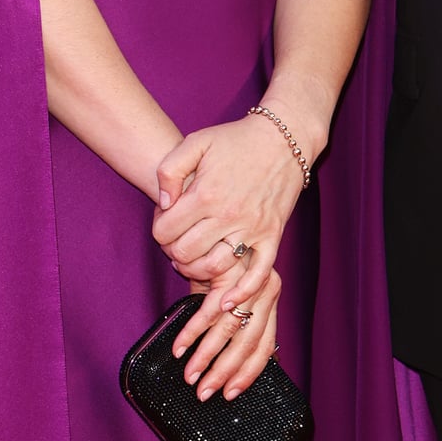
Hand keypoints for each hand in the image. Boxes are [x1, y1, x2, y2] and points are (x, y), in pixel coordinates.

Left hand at [151, 112, 306, 316]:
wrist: (282, 140)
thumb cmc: (235, 140)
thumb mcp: (195, 142)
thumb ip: (169, 170)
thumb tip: (164, 203)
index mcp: (205, 194)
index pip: (166, 231)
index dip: (158, 231)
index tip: (165, 224)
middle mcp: (228, 215)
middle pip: (185, 253)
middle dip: (173, 252)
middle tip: (177, 243)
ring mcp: (252, 228)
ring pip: (215, 268)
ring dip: (197, 271)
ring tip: (194, 260)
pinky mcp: (272, 236)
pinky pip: (258, 274)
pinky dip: (241, 292)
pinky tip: (226, 301)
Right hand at [173, 263, 283, 402]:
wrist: (215, 207)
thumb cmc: (219, 249)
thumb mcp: (229, 284)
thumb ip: (228, 312)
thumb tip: (224, 352)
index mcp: (270, 297)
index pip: (265, 346)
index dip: (248, 373)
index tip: (231, 394)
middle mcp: (266, 290)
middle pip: (249, 343)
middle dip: (224, 373)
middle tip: (205, 393)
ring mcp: (248, 281)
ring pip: (229, 331)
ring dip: (206, 357)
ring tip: (190, 376)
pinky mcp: (226, 271)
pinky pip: (208, 310)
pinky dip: (193, 331)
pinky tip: (180, 347)